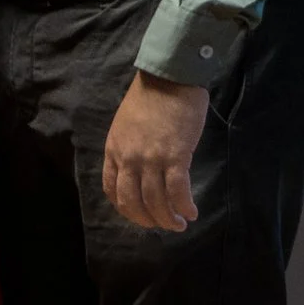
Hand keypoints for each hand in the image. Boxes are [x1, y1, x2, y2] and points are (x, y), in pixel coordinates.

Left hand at [103, 71, 209, 229]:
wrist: (169, 79)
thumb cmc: (150, 98)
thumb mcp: (126, 125)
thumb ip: (128, 148)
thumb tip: (140, 170)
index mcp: (114, 149)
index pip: (112, 189)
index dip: (126, 208)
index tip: (140, 215)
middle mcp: (128, 158)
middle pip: (133, 201)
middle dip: (148, 220)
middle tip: (163, 225)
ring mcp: (150, 159)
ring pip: (156, 202)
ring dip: (168, 219)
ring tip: (180, 224)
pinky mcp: (175, 157)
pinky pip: (177, 191)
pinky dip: (184, 206)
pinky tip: (191, 212)